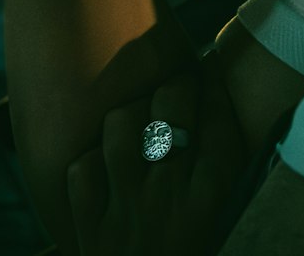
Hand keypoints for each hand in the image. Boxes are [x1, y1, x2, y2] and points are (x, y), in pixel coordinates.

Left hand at [66, 68, 245, 255]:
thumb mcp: (221, 229)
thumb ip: (222, 180)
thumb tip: (218, 123)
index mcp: (211, 204)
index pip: (218, 123)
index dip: (214, 88)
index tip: (210, 73)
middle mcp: (169, 200)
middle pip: (171, 109)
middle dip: (174, 87)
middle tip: (176, 90)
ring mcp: (125, 212)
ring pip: (121, 127)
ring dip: (129, 117)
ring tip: (137, 121)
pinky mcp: (89, 230)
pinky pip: (81, 170)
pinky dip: (89, 163)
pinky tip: (103, 166)